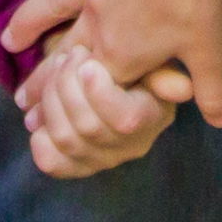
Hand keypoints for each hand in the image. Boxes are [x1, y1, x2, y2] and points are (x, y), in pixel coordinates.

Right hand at [8, 0, 221, 130]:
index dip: (67, 110)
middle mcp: (99, 16)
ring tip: (9, 38)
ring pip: (55, 3)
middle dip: (41, 81)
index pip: (90, 90)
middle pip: (63, 54)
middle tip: (19, 98)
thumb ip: (216, 90)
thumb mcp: (213, 50)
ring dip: (32, 22)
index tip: (37, 123)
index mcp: (121, 51)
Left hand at [15, 37, 179, 180]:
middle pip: (88, 128)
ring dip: (51, 100)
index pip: (125, 120)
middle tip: (70, 56)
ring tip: (57, 71)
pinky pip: (51, 163)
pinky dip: (39, 137)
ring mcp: (102, 160)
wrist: (117, 75)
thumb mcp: (155, 59)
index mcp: (153, 117)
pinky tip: (42, 111)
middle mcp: (131, 146)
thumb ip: (164, 72)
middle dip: (68, 85)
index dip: (99, 93)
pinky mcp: (76, 166)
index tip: (87, 63)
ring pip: (66, 139)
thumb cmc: (138, 61)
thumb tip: (182, 89)